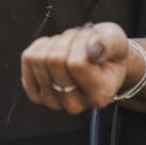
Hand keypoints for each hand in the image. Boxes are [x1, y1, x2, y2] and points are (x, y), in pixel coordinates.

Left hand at [21, 22, 141, 112]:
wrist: (101, 62)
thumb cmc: (110, 52)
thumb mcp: (117, 41)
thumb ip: (109, 44)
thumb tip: (94, 49)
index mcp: (99, 95)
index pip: (77, 63)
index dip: (82, 41)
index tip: (92, 39)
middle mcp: (75, 105)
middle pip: (55, 61)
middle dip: (68, 39)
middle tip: (81, 40)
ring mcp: (54, 102)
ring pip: (39, 59)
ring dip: (54, 42)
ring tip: (70, 45)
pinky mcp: (37, 94)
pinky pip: (28, 60)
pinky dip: (40, 46)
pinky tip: (55, 48)